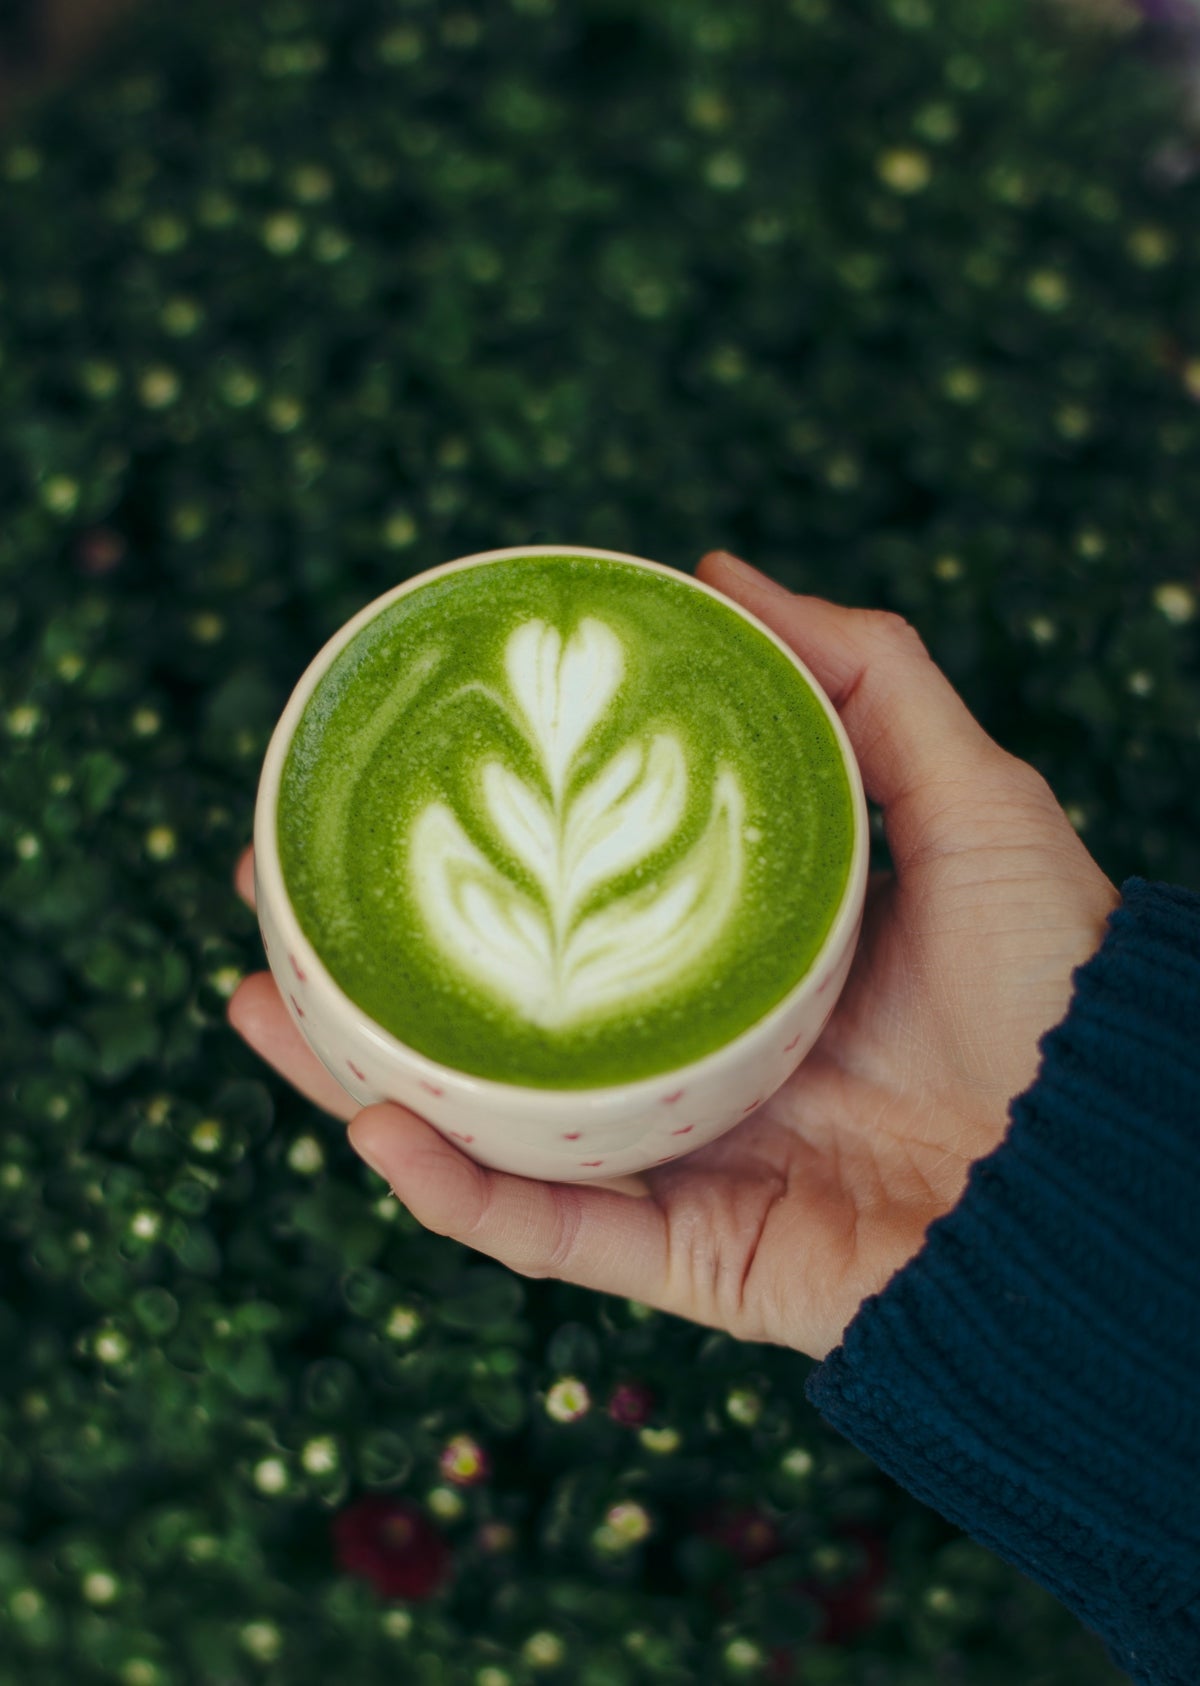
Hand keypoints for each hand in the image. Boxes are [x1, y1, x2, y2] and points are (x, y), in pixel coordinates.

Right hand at [229, 550, 1119, 1359]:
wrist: (1124, 1171)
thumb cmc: (1062, 986)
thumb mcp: (971, 795)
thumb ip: (867, 673)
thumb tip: (719, 567)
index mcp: (730, 959)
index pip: (568, 897)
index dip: (467, 846)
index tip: (374, 782)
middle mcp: (684, 1059)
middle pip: (493, 1012)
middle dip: (369, 962)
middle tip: (274, 890)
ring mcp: (677, 1163)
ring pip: (484, 1125)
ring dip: (358, 1074)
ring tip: (261, 1000)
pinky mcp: (691, 1259)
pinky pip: (546, 1234)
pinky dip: (453, 1189)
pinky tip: (372, 1117)